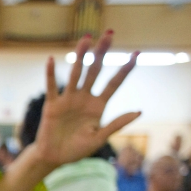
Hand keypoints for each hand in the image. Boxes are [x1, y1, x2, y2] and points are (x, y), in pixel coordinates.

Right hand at [33, 32, 139, 167]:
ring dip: (81, 55)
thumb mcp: (100, 138)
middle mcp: (84, 97)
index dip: (125, 69)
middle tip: (109, 33)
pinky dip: (51, 74)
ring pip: (76, 73)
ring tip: (86, 37)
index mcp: (98, 105)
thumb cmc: (77, 150)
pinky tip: (51, 60)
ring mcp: (68, 99)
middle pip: (95, 70)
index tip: (136, 53)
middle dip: (102, 52)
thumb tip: (139, 111)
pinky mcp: (53, 105)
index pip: (114, 83)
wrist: (54, 158)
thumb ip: (117, 123)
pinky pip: (52, 87)